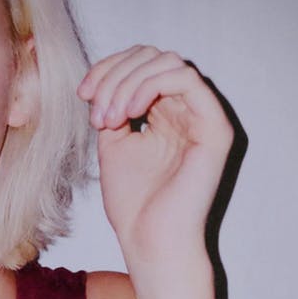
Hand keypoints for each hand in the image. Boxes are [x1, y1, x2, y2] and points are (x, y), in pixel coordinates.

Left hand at [78, 46, 233, 265]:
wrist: (151, 242)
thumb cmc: (134, 206)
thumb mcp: (113, 146)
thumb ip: (113, 108)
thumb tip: (103, 80)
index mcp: (164, 114)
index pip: (140, 65)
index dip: (108, 70)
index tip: (82, 95)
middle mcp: (186, 111)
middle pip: (153, 57)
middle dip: (115, 76)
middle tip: (96, 114)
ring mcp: (203, 118)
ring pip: (168, 62)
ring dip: (129, 83)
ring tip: (109, 119)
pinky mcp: (215, 128)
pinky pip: (187, 79)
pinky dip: (152, 85)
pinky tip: (131, 111)